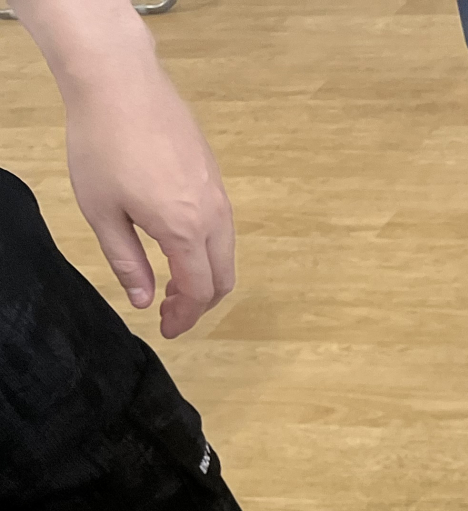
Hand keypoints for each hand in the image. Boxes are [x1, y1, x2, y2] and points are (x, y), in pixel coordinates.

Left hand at [65, 59, 234, 336]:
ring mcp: (218, 194)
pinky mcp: (214, 176)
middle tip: (172, 312)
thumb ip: (126, 261)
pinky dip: (207, 249)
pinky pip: (222, 227)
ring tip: (173, 280)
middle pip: (223, 278)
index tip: (167, 330)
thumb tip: (143, 300)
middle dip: (200, 303)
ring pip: (226, 252)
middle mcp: (212, 216)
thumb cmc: (103, 144)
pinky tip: (177, 242)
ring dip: (205, 275)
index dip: (185, 318)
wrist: (121, 83)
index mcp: (184, 230)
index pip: (199, 291)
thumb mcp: (101, 211)